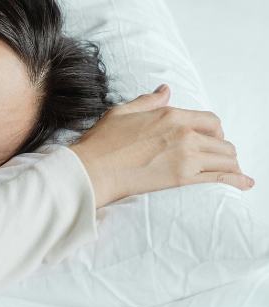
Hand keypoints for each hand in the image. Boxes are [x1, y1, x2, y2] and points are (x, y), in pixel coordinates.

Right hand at [69, 84, 253, 207]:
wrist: (92, 170)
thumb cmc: (101, 143)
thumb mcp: (122, 112)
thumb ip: (148, 102)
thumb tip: (165, 91)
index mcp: (171, 115)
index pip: (210, 120)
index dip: (215, 130)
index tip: (212, 139)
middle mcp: (184, 133)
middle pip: (221, 141)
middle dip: (222, 150)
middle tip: (217, 159)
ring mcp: (186, 156)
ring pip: (225, 158)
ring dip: (229, 165)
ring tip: (230, 172)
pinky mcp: (182, 178)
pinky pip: (220, 177)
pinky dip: (236, 180)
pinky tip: (245, 183)